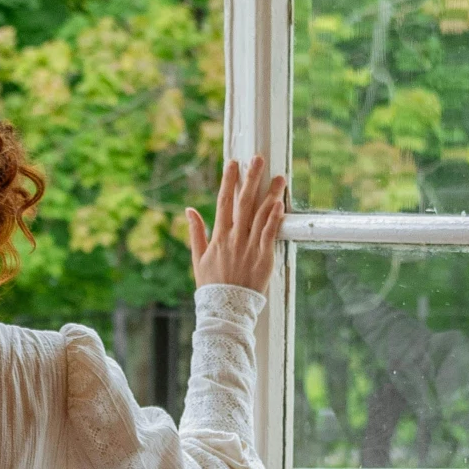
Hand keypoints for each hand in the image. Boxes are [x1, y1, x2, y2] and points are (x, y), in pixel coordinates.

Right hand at [187, 155, 286, 292]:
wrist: (225, 309)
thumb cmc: (212, 285)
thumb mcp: (197, 259)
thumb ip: (195, 232)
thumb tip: (188, 210)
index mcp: (218, 237)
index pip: (223, 202)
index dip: (228, 181)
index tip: (233, 163)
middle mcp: (234, 238)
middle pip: (243, 202)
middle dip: (250, 179)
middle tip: (257, 159)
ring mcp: (249, 247)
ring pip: (260, 215)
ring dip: (270, 194)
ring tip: (279, 177)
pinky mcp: (263, 258)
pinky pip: (270, 234)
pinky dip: (274, 219)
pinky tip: (280, 204)